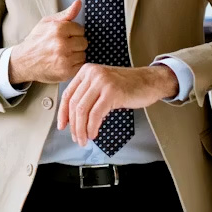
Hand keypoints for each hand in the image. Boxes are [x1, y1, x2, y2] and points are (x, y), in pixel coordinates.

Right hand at [9, 0, 86, 84]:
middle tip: (64, 46)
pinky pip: (81, 65)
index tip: (65, 36)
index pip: (81, 29)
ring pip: (83, 54)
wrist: (23, 61)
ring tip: (63, 54)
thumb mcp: (46, 22)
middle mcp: (62, 44)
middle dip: (76, 43)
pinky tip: (64, 62)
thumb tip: (79, 3)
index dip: (73, 33)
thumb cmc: (36, 40)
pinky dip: (75, 65)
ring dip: (76, 55)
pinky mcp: (66, 71)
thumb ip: (65, 14)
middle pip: (84, 42)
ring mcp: (64, 59)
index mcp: (58, 29)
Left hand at [57, 63, 179, 146]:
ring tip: (84, 139)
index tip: (62, 126)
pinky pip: (95, 114)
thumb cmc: (127, 86)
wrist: (150, 81)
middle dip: (73, 125)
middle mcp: (92, 74)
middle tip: (77, 137)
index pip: (68, 94)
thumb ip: (88, 95)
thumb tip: (73, 117)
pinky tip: (93, 134)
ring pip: (82, 110)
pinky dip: (92, 127)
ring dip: (81, 129)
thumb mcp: (103, 85)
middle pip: (74, 104)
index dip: (62, 113)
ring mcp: (102, 82)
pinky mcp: (112, 92)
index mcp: (86, 71)